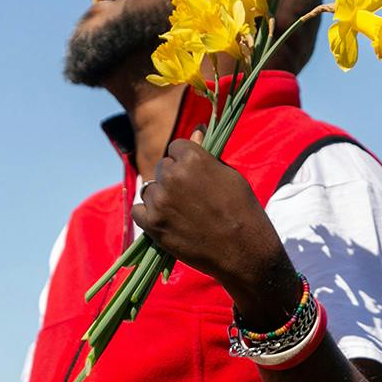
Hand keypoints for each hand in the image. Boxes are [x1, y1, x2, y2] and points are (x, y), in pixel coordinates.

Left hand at [132, 132, 299, 326]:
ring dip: (162, 197)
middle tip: (191, 197)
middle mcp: (173, 175)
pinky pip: (138, 210)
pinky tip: (165, 219)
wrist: (243, 251)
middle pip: (162, 167)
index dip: (185, 160)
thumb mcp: (229, 175)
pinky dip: (148, 214)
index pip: (176, 147)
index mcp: (193, 158)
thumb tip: (195, 130)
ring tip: (183, 212)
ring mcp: (160, 200)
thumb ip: (205, 155)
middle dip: (173, 178)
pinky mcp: (153, 224)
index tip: (194, 174)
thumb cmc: (243, 210)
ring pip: (151, 189)